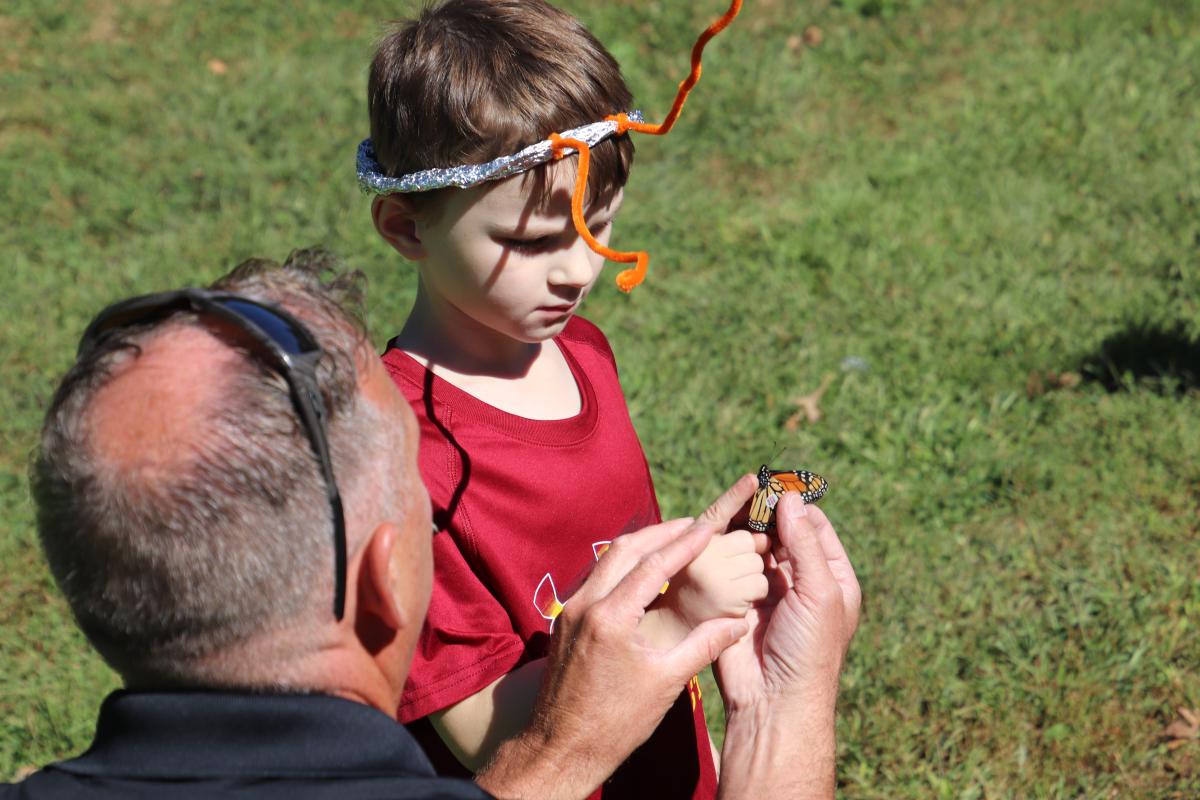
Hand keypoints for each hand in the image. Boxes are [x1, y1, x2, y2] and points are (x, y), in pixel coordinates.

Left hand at [477, 482, 754, 799]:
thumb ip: (703, 645)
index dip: (685, 542)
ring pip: (607, 560)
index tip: (709, 525)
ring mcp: (570, 611)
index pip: (653, 564)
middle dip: (661, 533)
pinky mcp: (565, 621)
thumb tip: (739, 622)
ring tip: (673, 540)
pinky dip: (623, 566)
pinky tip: (644, 573)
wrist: (561, 749)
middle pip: (625, 549)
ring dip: (640, 546)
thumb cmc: (615, 723)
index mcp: (610, 618)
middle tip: (694, 524)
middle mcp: (584, 605)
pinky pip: (596, 579)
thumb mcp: (666, 683)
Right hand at [712, 489, 860, 799]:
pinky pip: (731, 568)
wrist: (772, 700)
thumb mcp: (819, 592)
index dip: (796, 506)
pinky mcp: (737, 602)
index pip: (815, 528)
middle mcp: (800, 581)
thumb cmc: (809, 651)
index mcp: (830, 578)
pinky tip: (715, 540)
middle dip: (765, 518)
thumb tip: (790, 499)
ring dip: (744, 536)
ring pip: (754, 548)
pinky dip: (725, 554)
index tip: (775, 487)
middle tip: (746, 498)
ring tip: (731, 521)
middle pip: (781, 534)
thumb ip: (805, 544)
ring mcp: (767, 591)